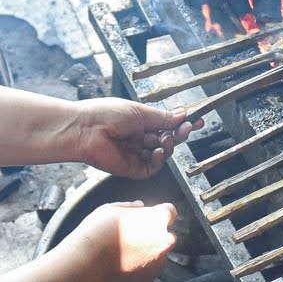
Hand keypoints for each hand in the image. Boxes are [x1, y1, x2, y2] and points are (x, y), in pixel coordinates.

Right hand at [67, 200, 177, 281]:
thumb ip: (130, 206)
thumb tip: (140, 206)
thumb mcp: (109, 209)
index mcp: (157, 220)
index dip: (158, 213)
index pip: (170, 212)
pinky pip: (145, 275)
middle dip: (154, 236)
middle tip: (131, 237)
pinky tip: (119, 267)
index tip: (149, 217)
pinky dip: (137, 272)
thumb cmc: (96, 232)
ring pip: (157, 257)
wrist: (85, 263)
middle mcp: (164, 242)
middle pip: (165, 236)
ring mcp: (157, 265)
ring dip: (147, 255)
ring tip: (122, 254)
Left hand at [74, 98, 203, 178]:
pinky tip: (158, 151)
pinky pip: (152, 167)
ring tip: (167, 137)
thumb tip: (182, 114)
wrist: (85, 129)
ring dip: (169, 145)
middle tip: (187, 128)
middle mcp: (138, 138)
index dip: (181, 124)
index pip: (166, 124)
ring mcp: (135, 154)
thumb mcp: (140, 112)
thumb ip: (162, 117)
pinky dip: (159, 160)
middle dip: (178, 134)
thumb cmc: (106, 115)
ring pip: (162, 153)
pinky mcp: (131, 169)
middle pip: (167, 139)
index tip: (197, 120)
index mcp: (139, 122)